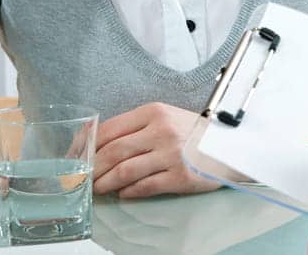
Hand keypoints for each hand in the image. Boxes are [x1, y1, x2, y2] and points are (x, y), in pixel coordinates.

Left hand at [92, 102, 220, 198]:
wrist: (230, 145)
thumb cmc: (193, 132)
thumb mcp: (165, 118)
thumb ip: (136, 127)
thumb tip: (98, 141)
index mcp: (154, 112)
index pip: (110, 128)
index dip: (88, 145)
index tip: (77, 156)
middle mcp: (161, 131)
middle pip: (113, 152)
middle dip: (92, 168)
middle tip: (82, 178)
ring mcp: (170, 155)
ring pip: (124, 171)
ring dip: (105, 183)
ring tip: (98, 189)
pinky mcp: (180, 177)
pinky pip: (144, 187)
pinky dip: (129, 192)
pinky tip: (123, 193)